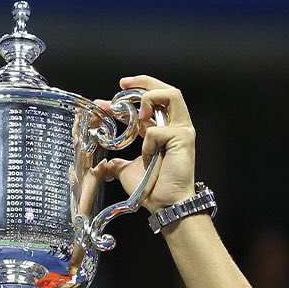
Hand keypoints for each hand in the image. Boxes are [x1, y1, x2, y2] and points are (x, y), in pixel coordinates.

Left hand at [95, 76, 196, 213]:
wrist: (165, 205)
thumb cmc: (152, 190)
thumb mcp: (127, 172)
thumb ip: (117, 163)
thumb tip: (104, 166)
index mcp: (162, 132)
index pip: (148, 105)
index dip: (129, 98)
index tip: (108, 100)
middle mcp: (174, 127)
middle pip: (165, 90)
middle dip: (143, 82)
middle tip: (122, 85)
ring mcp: (181, 131)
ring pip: (171, 95)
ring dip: (151, 98)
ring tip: (138, 114)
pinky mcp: (183, 138)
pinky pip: (158, 131)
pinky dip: (147, 142)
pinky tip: (147, 157)